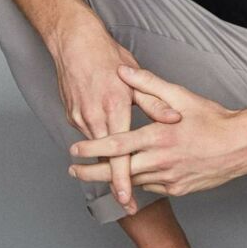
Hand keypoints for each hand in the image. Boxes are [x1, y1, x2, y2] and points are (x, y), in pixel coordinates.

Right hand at [54, 22, 181, 213]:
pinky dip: (97, 143)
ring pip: (97, 147)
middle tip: (126, 205)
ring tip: (122, 178)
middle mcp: (96, 117)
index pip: (120, 155)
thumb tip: (174, 118)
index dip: (123, 181)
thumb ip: (155, 101)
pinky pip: (88, 134)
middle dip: (114, 184)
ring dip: (106, 162)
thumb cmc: (107, 56)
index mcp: (115, 109)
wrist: (74, 43)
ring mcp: (81, 117)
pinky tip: (106, 145)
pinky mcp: (72, 114)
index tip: (128, 201)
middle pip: (105, 160)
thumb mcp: (135, 77)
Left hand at [67, 65, 246, 196]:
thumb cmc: (214, 119)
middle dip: (92, 172)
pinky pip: (151, 187)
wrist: (241, 145)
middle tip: (73, 170)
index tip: (74, 149)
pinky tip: (129, 178)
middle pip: (118, 171)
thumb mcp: (181, 95)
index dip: (93, 148)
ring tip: (94, 174)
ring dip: (112, 179)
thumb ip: (149, 84)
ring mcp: (170, 178)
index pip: (117, 144)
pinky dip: (137, 183)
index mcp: (159, 136)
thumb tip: (124, 72)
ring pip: (133, 182)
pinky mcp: (179, 189)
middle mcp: (161, 161)